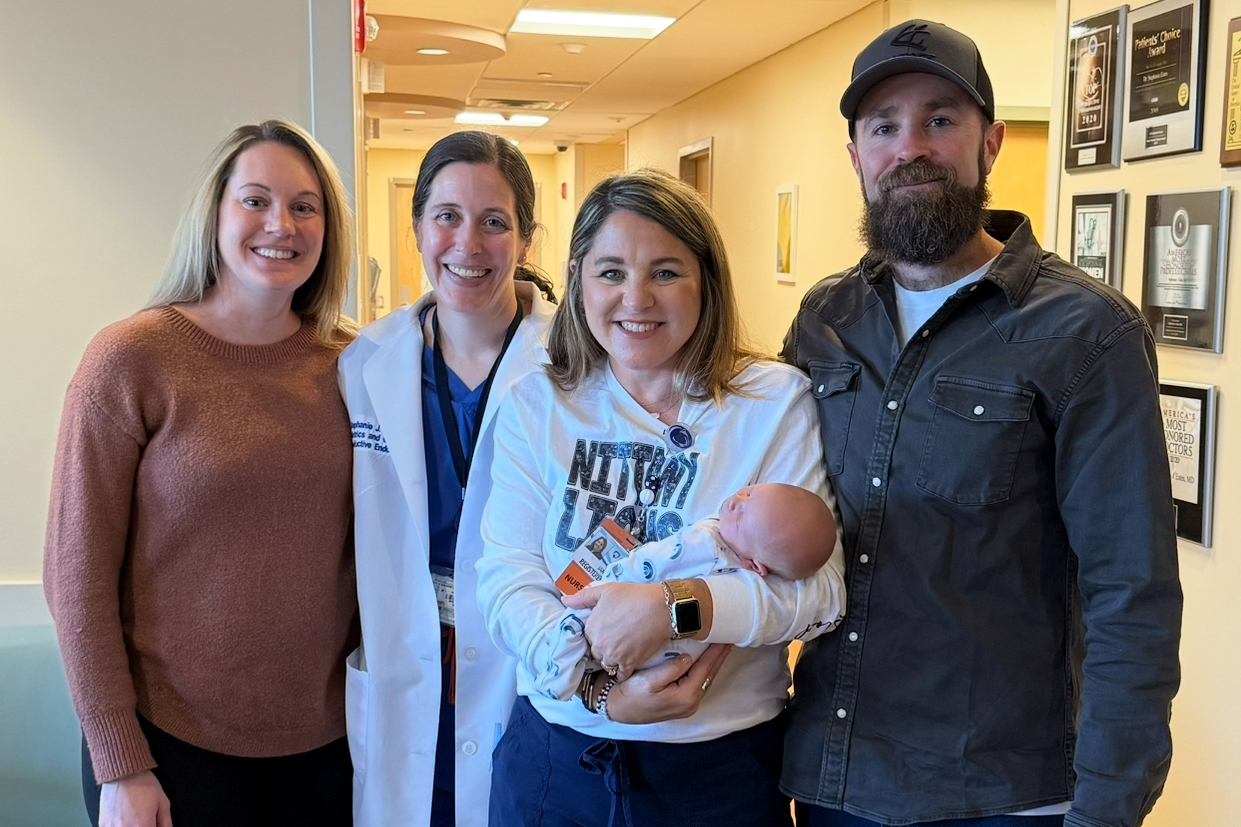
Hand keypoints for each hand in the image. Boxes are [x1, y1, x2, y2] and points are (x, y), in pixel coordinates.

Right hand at [99, 770, 171, 826]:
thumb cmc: (144, 785)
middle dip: (143, 826)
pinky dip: (119, 826)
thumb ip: (166, 823)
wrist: (124, 773)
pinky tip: (125, 819)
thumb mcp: (163, 803)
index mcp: (143, 826)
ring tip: (135, 818)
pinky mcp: (103, 824)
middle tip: (144, 820)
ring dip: (132, 826)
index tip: (152, 824)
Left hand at [564, 583, 669, 679]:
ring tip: (622, 650)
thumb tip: (565, 600)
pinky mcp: (629, 664)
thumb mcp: (605, 590)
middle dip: (604, 647)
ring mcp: (613, 656)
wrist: (660, 608)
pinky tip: (627, 665)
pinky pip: (620, 674)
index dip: (598, 633)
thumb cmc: (633, 596)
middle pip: (596, 652)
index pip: (588, 637)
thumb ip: (583, 597)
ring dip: (612, 660)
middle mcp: (599, 644)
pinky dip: (622, 672)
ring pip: (606, 664)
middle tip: (616, 639)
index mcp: (591, 628)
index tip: (608, 629)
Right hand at [602, 644, 732, 723]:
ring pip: (705, 680)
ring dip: (713, 664)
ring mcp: (687, 706)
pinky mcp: (681, 704)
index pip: (705, 669)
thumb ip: (672, 669)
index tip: (725, 638)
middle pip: (709, 675)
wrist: (618, 708)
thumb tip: (689, 658)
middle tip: (730, 640)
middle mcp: (690, 703)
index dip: (715, 652)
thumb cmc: (631, 693)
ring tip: (722, 648)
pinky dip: (704, 671)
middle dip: (719, 657)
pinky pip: (698, 683)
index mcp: (685, 696)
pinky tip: (707, 662)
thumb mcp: (650, 680)